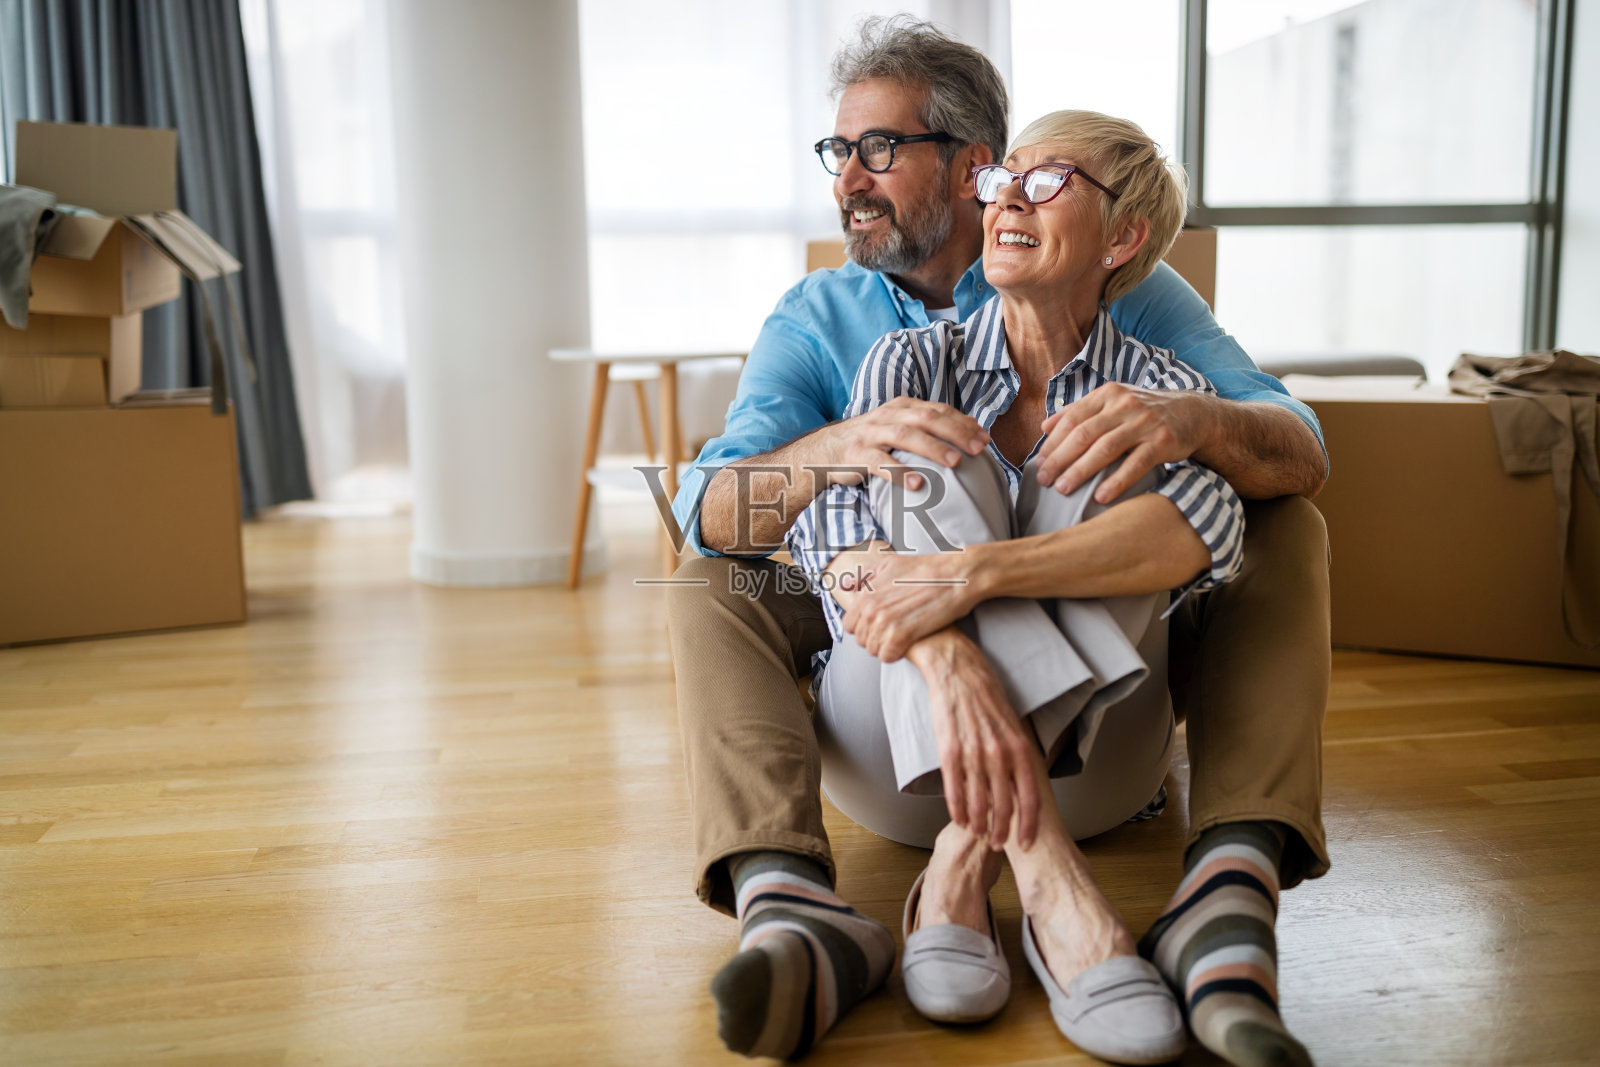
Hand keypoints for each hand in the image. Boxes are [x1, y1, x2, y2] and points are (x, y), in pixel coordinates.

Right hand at [821, 397, 988, 490]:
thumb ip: (925, 429)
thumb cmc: (870, 443)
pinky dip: (900, 472)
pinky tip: (919, 484)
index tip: (986, 439)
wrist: (823, 451)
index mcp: (902, 407)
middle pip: (927, 419)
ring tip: (955, 462)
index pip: (939, 410)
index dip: (964, 423)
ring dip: (933, 448)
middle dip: (956, 433)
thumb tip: (968, 436)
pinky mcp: (856, 455)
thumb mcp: (897, 429)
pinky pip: (880, 462)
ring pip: (906, 436)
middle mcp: (887, 416)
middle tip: (979, 449)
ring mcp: (871, 434)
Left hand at [842, 550, 984, 661]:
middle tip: (893, 632)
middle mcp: (871, 609)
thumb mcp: (890, 564)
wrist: (955, 577)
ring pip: (873, 650)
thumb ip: (864, 576)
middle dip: (874, 639)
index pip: (849, 625)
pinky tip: (906, 646)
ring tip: (901, 638)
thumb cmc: (926, 569)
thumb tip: (845, 585)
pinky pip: (887, 656)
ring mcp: (885, 623)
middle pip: (861, 640)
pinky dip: (895, 654)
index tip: (878, 625)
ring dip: (885, 647)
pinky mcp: (901, 636)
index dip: (863, 627)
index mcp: (866, 594)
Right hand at [907, 628, 1040, 848]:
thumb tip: (1022, 783)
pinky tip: (959, 820)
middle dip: (1002, 831)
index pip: (1030, 798)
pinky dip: (957, 809)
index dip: (1028, 826)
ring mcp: (974, 754)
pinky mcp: (950, 751)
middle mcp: (1000, 754)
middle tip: (998, 844)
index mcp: (1020, 748)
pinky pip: (955, 789)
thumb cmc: (987, 697)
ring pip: (979, 803)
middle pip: (1004, 807)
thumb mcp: (1013, 725)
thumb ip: (1018, 755)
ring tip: (979, 834)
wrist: (958, 671)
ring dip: (979, 824)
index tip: (1027, 843)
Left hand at [1035, 384, 1215, 503]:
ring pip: (1105, 448)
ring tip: (1063, 489)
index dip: (1053, 443)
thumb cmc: (1143, 412)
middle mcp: (1124, 405)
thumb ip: (1080, 412)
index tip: (1038, 464)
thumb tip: (1044, 427)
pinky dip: (1117, 481)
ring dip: (1081, 470)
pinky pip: (1136, 464)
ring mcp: (1144, 423)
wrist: (1192, 413)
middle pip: (1084, 434)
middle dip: (1060, 459)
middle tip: (1044, 480)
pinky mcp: (1163, 442)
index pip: (1072, 419)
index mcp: (1107, 395)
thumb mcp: (1112, 402)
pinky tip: (1100, 496)